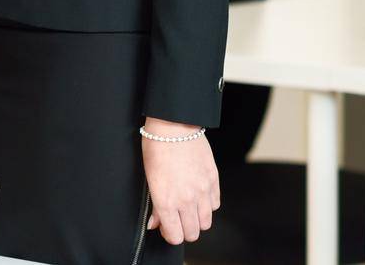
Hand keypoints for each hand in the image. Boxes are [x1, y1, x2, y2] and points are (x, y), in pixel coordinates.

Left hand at [141, 118, 219, 244]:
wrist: (174, 127)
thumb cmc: (156, 149)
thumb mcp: (149, 178)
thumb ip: (155, 206)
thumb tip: (155, 224)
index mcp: (166, 201)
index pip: (175, 236)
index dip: (170, 235)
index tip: (167, 229)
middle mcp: (186, 200)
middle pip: (192, 234)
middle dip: (184, 230)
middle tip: (177, 220)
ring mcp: (203, 191)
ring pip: (205, 223)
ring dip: (196, 219)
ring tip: (188, 208)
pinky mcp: (214, 181)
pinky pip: (215, 205)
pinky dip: (207, 205)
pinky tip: (198, 196)